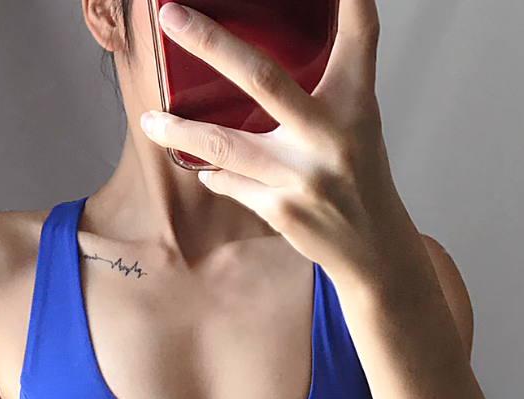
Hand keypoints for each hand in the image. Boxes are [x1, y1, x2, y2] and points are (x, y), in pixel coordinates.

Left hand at [141, 0, 422, 289]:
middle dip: (211, 43)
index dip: (348, 0)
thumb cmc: (359, 179)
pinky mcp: (283, 210)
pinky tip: (208, 172)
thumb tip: (260, 59)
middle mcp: (331, 136)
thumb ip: (326, 89)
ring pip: (226, 145)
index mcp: (355, 104)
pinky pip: (232, 184)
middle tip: (168, 15)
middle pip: (263, 79)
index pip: (358, 35)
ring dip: (181, 132)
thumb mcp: (356, 125)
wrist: (374, 249)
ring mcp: (303, 176)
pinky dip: (216, 176)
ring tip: (149, 122)